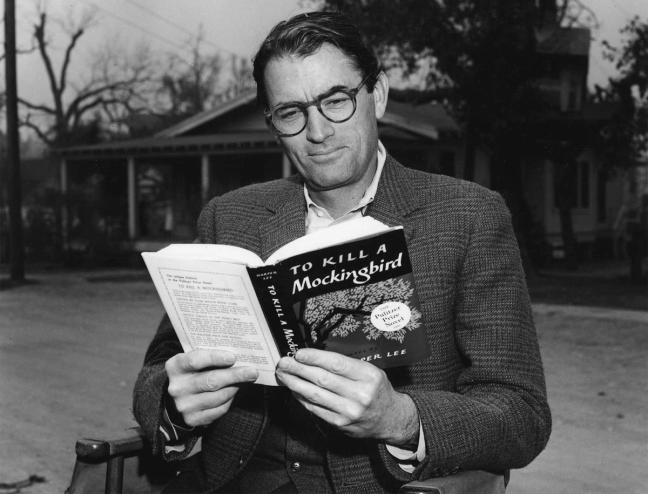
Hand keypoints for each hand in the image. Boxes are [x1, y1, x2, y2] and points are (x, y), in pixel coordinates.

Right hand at [165, 349, 257, 427]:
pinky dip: (230, 401)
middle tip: (252, 372)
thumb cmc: (194, 371)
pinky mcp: (192, 419)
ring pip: (218, 397)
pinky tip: (234, 392)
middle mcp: (177, 387)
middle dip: (235, 376)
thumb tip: (240, 356)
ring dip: (235, 388)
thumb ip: (211, 355)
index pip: (195, 360)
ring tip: (245, 381)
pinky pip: (219, 410)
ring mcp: (184, 405)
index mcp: (175, 366)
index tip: (233, 357)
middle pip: (211, 381)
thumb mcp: (196, 359)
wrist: (179, 394)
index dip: (215, 358)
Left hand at [276, 349, 418, 446]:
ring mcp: (349, 411)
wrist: (391, 419)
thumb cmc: (377, 391)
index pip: (336, 364)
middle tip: (284, 362)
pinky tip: (294, 390)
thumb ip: (346, 365)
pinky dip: (302, 398)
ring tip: (284, 375)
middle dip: (299, 369)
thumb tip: (315, 357)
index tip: (299, 353)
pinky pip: (315, 409)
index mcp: (368, 376)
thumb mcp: (370, 371)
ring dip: (295, 383)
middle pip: (322, 379)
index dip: (315, 357)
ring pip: (315, 395)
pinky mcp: (340, 424)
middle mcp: (360, 394)